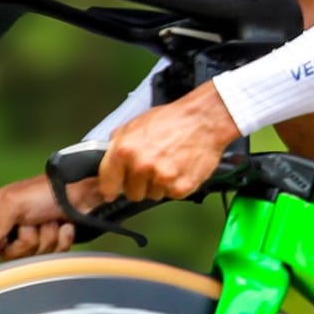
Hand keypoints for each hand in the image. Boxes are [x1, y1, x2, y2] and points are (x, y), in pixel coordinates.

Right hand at [0, 173, 103, 258]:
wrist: (84, 192)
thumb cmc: (48, 190)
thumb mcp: (16, 203)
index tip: (8, 233)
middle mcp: (6, 227)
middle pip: (9, 255)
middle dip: (29, 239)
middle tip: (35, 221)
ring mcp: (29, 236)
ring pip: (33, 256)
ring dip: (48, 237)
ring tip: (52, 220)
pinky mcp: (49, 242)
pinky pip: (53, 255)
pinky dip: (62, 240)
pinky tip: (65, 226)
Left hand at [98, 82, 241, 203]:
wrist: (205, 119)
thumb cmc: (172, 119)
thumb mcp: (136, 124)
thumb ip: (119, 144)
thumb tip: (110, 164)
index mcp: (125, 150)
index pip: (108, 182)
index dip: (110, 189)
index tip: (111, 193)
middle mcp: (141, 166)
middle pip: (132, 193)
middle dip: (141, 184)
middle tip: (154, 168)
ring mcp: (162, 178)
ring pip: (154, 195)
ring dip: (160, 184)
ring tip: (171, 164)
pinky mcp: (181, 187)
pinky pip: (173, 195)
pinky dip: (177, 185)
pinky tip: (182, 168)